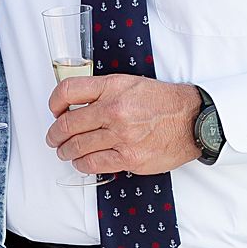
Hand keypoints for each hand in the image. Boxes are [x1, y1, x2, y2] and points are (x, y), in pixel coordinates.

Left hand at [46, 76, 200, 174]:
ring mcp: (121, 136)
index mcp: (112, 88)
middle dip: (55, 134)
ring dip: (65, 151)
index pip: (67, 91)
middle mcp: (114, 111)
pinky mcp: (129, 158)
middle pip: (67, 124)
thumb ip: (102, 92)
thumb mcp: (129, 83)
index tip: (54, 111)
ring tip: (64, 151)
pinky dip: (82, 164)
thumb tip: (74, 104)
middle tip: (53, 138)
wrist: (193, 120)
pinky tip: (81, 161)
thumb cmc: (163, 102)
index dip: (54, 102)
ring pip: (77, 146)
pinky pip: (93, 163)